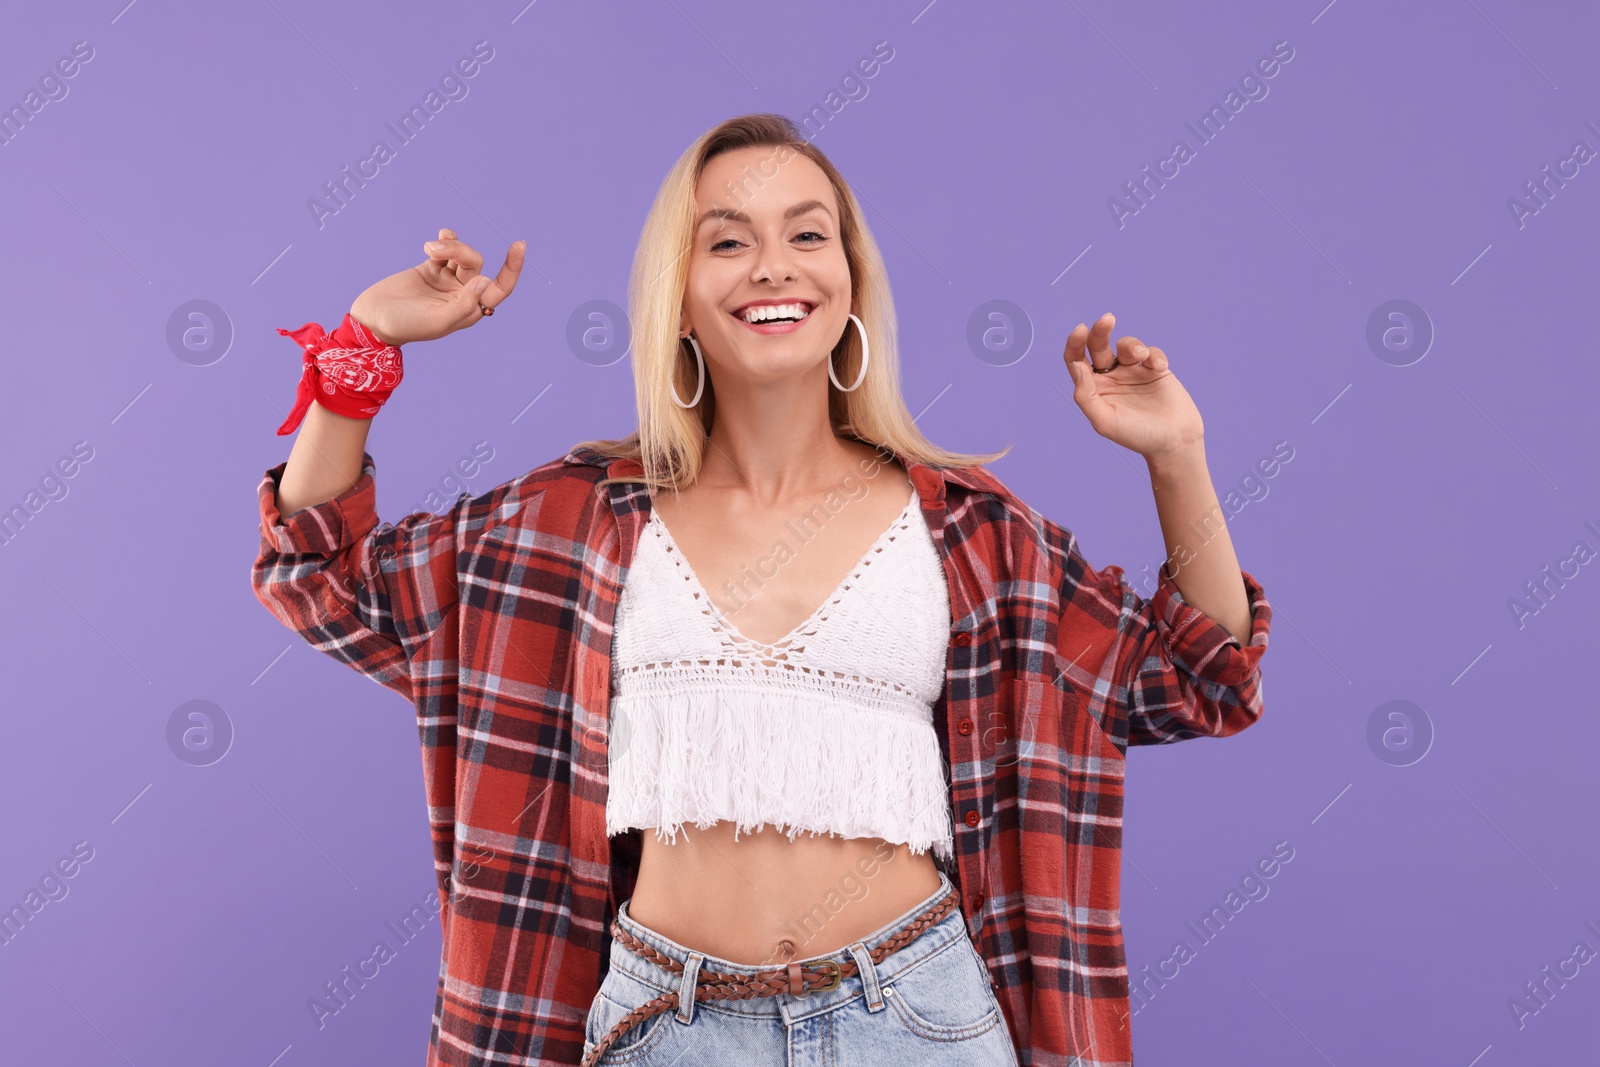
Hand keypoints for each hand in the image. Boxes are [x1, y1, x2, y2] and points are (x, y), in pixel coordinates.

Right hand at [349, 228, 525, 346]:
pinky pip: (446, 251)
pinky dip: (446, 240)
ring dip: (450, 246)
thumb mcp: (437, 321)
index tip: (519, 245)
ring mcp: (447, 281)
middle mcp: (462, 295)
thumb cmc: (405, 325)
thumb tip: (485, 282)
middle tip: (435, 251)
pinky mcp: (431, 269)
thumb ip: (463, 304)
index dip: (512, 269)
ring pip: (461, 255)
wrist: (372, 318)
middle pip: (476, 265)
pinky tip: (441, 236)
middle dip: (460, 252)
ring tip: (429, 248)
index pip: (499, 288)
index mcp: (469, 311)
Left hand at [1063, 312, 1203, 461]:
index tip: (1081, 330)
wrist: (1173, 441)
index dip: (1075, 343)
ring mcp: (1133, 371)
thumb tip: (1077, 367)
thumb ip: (1086, 396)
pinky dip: (1155, 355)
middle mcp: (1110, 376)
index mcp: (1093, 388)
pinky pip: (1151, 352)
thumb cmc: (1136, 435)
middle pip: (1098, 345)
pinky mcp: (1155, 369)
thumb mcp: (1105, 421)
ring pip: (1126, 344)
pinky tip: (1160, 367)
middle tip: (1107, 319)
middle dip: (1100, 330)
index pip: (1076, 360)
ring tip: (1142, 357)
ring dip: (1132, 345)